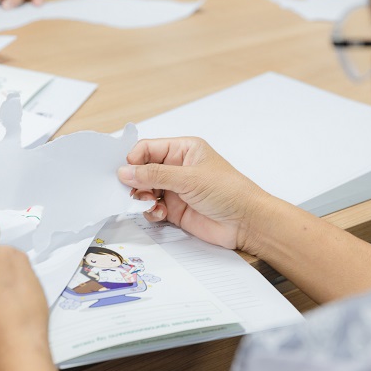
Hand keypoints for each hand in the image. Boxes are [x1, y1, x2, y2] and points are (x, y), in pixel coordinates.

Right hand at [118, 137, 271, 251]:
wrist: (246, 222)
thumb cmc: (229, 192)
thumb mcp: (189, 178)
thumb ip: (155, 175)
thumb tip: (125, 171)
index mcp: (184, 149)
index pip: (148, 148)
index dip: (134, 159)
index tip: (125, 172)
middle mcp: (178, 168)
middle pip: (143, 170)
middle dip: (135, 180)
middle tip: (133, 190)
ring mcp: (176, 189)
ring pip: (145, 190)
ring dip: (141, 197)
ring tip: (148, 202)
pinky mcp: (175, 210)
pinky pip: (152, 208)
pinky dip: (150, 211)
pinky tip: (158, 213)